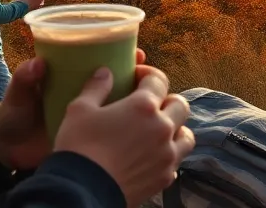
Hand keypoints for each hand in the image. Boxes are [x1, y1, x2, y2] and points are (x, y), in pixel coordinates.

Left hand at [0, 49, 149, 170]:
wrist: (6, 149)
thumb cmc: (13, 115)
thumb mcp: (17, 94)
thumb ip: (23, 79)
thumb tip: (38, 63)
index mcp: (71, 76)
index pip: (101, 59)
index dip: (121, 52)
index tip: (136, 50)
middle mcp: (84, 94)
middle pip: (117, 81)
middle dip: (137, 76)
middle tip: (149, 75)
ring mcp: (88, 117)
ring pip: (117, 105)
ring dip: (135, 103)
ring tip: (152, 102)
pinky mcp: (88, 137)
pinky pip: (109, 130)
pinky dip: (123, 128)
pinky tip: (138, 130)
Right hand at [54, 62, 193, 206]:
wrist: (82, 192)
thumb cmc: (79, 147)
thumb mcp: (79, 109)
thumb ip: (96, 87)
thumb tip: (105, 72)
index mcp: (143, 106)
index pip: (158, 80)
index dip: (147, 75)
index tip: (137, 77)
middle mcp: (161, 128)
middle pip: (180, 106)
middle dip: (167, 100)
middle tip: (149, 105)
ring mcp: (166, 155)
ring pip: (186, 136)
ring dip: (176, 129)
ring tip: (158, 131)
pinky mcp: (164, 178)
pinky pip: (176, 162)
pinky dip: (168, 156)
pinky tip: (152, 156)